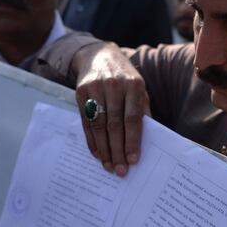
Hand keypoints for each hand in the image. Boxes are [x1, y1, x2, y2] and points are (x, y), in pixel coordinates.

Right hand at [72, 43, 149, 175]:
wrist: (100, 55)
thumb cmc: (125, 78)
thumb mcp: (139, 89)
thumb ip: (142, 112)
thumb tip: (146, 142)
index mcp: (133, 85)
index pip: (132, 118)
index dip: (133, 141)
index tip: (133, 160)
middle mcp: (113, 86)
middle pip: (114, 125)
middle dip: (118, 150)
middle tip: (120, 170)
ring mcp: (95, 88)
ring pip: (99, 126)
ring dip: (104, 149)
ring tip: (109, 165)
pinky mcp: (81, 92)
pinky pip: (86, 122)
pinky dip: (92, 140)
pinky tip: (97, 153)